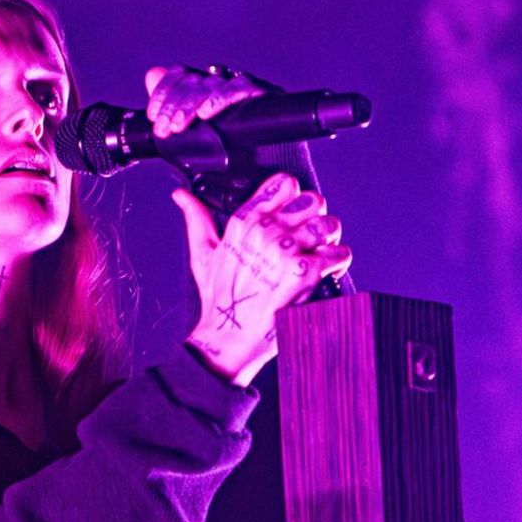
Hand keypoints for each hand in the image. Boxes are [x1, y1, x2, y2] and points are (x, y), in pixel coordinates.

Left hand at [144, 64, 266, 137]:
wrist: (277, 151)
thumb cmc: (231, 139)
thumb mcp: (195, 126)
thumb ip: (173, 100)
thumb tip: (152, 74)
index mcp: (205, 86)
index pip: (180, 75)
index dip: (164, 91)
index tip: (152, 114)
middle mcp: (222, 81)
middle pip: (192, 82)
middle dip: (173, 105)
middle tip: (163, 129)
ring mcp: (239, 85)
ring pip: (210, 85)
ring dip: (189, 105)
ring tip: (177, 126)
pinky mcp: (260, 93)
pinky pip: (238, 89)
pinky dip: (220, 99)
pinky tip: (206, 113)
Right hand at [175, 173, 351, 386]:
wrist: (228, 336)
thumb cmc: (218, 298)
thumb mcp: (202, 253)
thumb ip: (196, 218)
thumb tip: (182, 196)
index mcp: (245, 221)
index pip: (285, 184)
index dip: (293, 197)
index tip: (291, 213)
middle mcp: (266, 231)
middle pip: (313, 201)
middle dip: (315, 217)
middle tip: (309, 235)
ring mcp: (286, 251)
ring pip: (329, 224)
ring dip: (329, 239)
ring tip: (320, 251)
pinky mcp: (305, 273)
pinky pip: (339, 254)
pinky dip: (339, 262)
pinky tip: (328, 270)